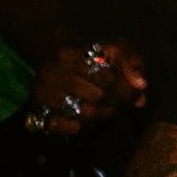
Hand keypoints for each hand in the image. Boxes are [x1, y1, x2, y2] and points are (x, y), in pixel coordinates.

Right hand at [24, 40, 147, 136]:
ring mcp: (41, 92)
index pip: (105, 78)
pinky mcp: (35, 109)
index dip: (124, 90)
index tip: (133, 95)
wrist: (53, 52)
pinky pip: (59, 126)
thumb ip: (131, 63)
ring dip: (101, 117)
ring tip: (110, 113)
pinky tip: (88, 123)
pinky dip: (78, 127)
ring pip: (81, 113)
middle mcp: (52, 72)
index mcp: (71, 54)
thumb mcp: (115, 48)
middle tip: (123, 106)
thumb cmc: (92, 53)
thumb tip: (141, 86)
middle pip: (95, 97)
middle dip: (115, 104)